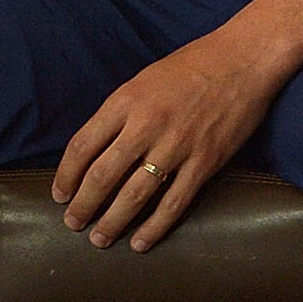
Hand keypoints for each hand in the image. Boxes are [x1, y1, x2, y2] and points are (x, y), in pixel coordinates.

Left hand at [50, 23, 289, 248]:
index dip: (66, 176)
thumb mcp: (142, 81)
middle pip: (102, 175)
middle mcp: (146, 125)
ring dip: (113, 221)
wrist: (243, 60)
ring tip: (100, 239)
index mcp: (125, 102)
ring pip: (134, 195)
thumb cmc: (190, 66)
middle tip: (73, 223)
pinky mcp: (205, 162)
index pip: (82, 146)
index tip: (59, 195)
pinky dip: (154, 226)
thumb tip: (96, 150)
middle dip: (83, 205)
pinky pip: (174, 202)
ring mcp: (176, 146)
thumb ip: (119, 114)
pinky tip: (140, 242)